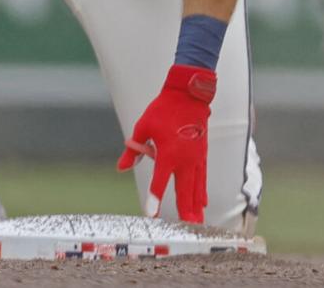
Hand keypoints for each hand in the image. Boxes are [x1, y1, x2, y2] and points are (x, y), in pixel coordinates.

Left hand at [117, 65, 215, 223]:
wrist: (188, 96)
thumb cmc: (163, 110)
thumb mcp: (143, 127)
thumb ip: (133, 150)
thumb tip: (121, 167)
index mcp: (167, 153)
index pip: (159, 181)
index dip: (154, 198)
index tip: (152, 215)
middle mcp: (183, 159)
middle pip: (184, 190)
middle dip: (185, 210)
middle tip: (187, 228)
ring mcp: (195, 158)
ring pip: (196, 187)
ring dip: (195, 206)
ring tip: (197, 223)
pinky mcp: (202, 155)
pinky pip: (202, 178)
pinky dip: (202, 192)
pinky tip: (202, 203)